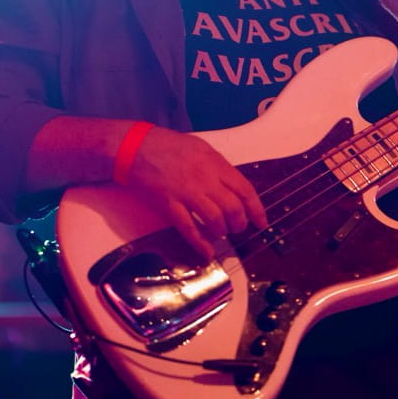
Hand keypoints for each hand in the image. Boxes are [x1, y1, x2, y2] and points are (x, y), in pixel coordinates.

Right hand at [125, 127, 268, 259]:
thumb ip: (218, 167)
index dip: (256, 209)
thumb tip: (233, 187)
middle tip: (238, 229)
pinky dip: (200, 243)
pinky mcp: (169, 204)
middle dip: (240, 223)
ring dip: (222, 232)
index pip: (244, 189)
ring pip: (215, 219)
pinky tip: (207, 252)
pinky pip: (188, 228)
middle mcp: (204, 179)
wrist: (135, 147)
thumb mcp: (201, 148)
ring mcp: (186, 193)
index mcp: (215, 163)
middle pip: (233, 207)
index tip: (262, 222)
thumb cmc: (168, 146)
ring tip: (221, 234)